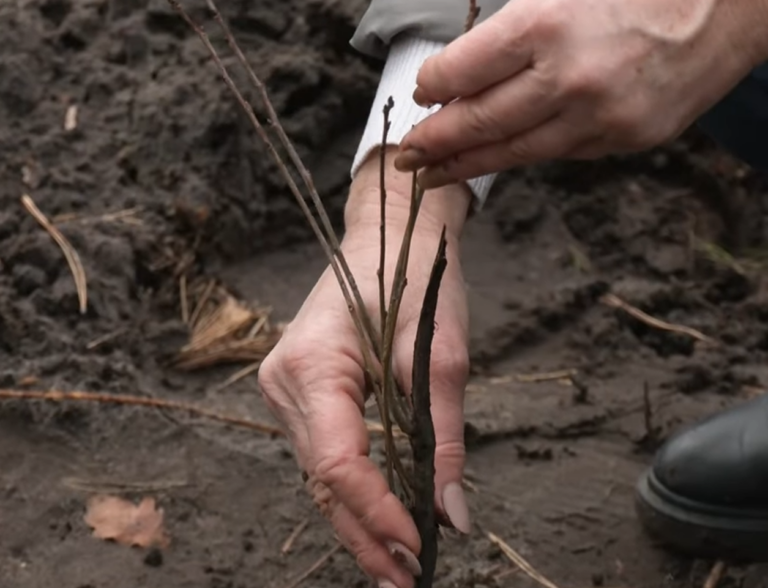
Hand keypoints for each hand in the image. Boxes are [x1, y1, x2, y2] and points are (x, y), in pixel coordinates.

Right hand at [259, 152, 471, 587]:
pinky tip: (378, 518)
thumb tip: (451, 515)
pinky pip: (323, 452)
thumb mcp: (440, 354)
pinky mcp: (300, 390)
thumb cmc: (414, 276)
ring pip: (319, 473)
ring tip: (396, 564)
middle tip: (406, 579)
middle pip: (322, 478)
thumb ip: (442, 436)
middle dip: (366, 533)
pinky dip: (353, 489)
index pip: (336, 462)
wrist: (388, 233)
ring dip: (359, 519)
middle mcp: (285, 381)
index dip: (376, 514)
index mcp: (313, 364)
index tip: (418, 548)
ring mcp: (285, 386)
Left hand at [394, 0, 767, 187]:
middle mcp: (567, 78)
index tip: (420, 93)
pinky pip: (559, 153)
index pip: (462, 71)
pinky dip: (523, 154)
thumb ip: (510, 28)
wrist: (733, 2)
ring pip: (514, 152)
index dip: (432, 85)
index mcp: (544, 24)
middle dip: (434, 142)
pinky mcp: (624, 140)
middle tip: (405, 156)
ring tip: (433, 175)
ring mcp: (598, 117)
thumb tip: (460, 70)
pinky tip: (498, 158)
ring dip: (466, 165)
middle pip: (479, 123)